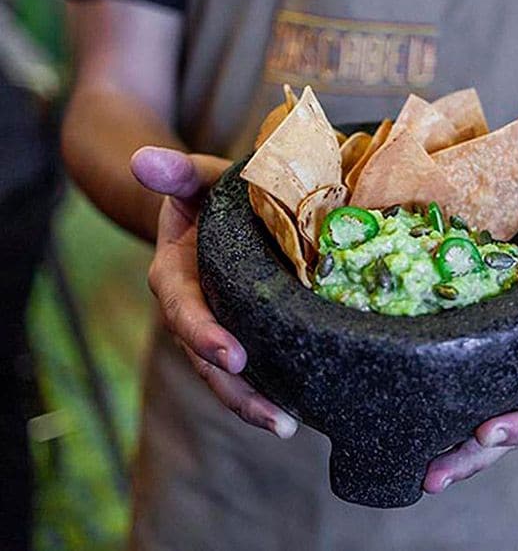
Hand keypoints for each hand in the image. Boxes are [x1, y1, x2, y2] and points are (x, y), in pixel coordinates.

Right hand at [131, 147, 297, 438]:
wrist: (215, 208)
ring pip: (228, 373)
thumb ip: (176, 171)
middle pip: (206, 357)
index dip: (203, 333)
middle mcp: (193, 307)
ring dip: (255, 402)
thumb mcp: (196, 177)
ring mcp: (218, 324)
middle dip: (236, 390)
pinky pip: (255, 364)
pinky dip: (273, 386)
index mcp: (175, 272)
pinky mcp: (245, 330)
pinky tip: (303, 407)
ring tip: (289, 426)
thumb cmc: (208, 191)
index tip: (233, 355)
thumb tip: (146, 160)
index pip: (182, 308)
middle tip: (276, 417)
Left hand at [423, 203, 517, 492]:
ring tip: (419, 474)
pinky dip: (450, 419)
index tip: (489, 430)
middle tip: (433, 477)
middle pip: (514, 432)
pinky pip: (478, 400)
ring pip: (492, 427)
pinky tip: (415, 433)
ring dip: (456, 452)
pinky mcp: (504, 374)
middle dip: (476, 457)